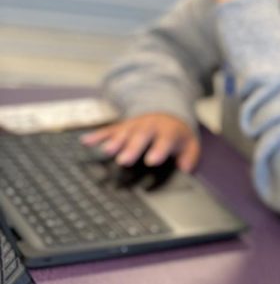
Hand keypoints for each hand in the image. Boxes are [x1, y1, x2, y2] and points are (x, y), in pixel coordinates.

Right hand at [81, 112, 199, 171]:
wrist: (168, 114)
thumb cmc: (177, 136)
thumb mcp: (190, 146)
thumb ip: (189, 158)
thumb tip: (185, 169)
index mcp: (168, 132)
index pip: (164, 141)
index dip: (158, 150)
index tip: (151, 161)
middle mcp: (150, 126)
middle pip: (141, 136)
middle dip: (131, 148)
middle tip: (123, 160)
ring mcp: (134, 125)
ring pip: (124, 132)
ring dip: (115, 141)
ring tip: (106, 151)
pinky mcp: (122, 126)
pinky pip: (109, 130)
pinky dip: (97, 136)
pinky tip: (86, 141)